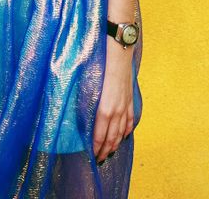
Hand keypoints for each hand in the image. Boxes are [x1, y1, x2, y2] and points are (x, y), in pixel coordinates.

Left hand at [93, 38, 134, 164]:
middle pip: (111, 137)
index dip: (95, 148)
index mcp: (104, 108)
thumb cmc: (99, 63)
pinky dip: (126, 130)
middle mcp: (116, 110)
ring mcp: (125, 104)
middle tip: (99, 160)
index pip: (99, 136)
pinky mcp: (130, 98)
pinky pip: (129, 119)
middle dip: (105, 151)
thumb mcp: (87, 83)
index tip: (91, 158)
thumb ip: (85, 101)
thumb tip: (78, 115)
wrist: (117, 48)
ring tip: (110, 153)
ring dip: (115, 144)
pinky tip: (124, 136)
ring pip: (121, 131)